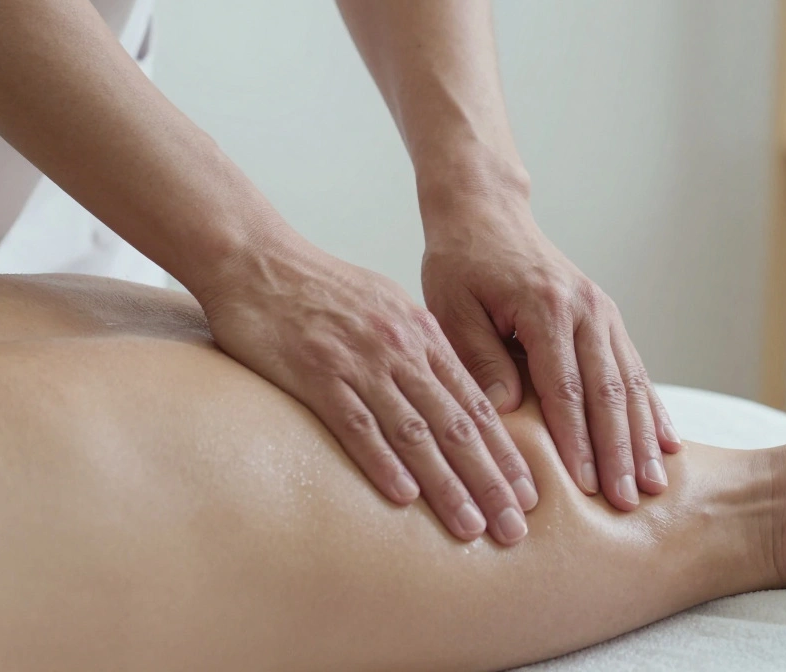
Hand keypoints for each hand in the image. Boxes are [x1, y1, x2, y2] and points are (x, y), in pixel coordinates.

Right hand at [189, 225, 537, 544]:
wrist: (258, 260)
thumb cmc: (319, 287)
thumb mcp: (385, 305)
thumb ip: (417, 346)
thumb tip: (445, 388)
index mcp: (421, 334)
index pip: (476, 403)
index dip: (505, 452)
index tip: (527, 492)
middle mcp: (400, 350)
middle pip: (456, 425)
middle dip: (489, 480)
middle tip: (514, 526)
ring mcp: (360, 363)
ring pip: (415, 433)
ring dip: (446, 484)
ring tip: (470, 527)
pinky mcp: (317, 374)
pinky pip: (357, 425)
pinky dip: (383, 462)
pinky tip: (404, 496)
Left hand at [420, 192, 679, 510]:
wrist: (486, 213)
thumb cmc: (460, 263)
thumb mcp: (451, 306)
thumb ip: (479, 357)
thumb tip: (504, 408)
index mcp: (545, 307)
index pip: (565, 389)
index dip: (576, 442)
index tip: (585, 487)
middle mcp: (585, 309)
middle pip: (608, 392)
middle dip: (620, 451)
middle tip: (629, 502)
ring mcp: (602, 311)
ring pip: (630, 382)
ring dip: (643, 437)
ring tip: (655, 485)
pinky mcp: (606, 316)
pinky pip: (634, 367)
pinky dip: (651, 407)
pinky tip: (667, 443)